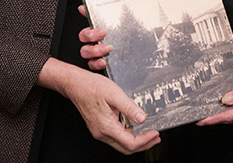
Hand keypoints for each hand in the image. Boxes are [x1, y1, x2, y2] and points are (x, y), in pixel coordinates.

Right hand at [38, 59, 160, 153]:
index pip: (130, 143)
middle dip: (143, 144)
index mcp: (107, 127)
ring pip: (121, 144)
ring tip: (148, 133)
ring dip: (136, 140)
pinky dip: (127, 135)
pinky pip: (115, 136)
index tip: (155, 133)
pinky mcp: (99, 126)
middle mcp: (102, 133)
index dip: (145, 140)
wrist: (76, 85)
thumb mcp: (115, 94)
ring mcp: (99, 131)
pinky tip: (135, 127)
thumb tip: (142, 118)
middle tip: (156, 137)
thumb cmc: (92, 87)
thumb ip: (130, 108)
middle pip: (126, 148)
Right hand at [78, 0, 155, 69]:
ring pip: (86, 50)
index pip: (90, 8)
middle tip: (104, 32)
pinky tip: (106, 63)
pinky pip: (96, 64)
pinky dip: (97, 66)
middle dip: (89, 35)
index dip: (85, 9)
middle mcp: (105, 24)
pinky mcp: (116, 54)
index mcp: (109, 5)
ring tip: (108, 49)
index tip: (86, 9)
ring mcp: (108, 41)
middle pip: (84, 33)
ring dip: (92, 52)